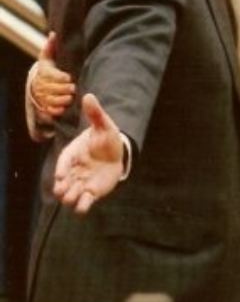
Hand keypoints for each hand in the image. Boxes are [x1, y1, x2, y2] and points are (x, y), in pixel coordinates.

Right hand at [32, 32, 75, 116]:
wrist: (39, 86)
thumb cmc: (48, 70)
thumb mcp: (48, 58)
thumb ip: (50, 47)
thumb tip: (53, 33)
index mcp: (43, 72)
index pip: (51, 75)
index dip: (60, 77)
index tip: (69, 78)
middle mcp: (41, 85)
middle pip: (51, 88)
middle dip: (63, 88)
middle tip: (73, 88)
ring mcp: (43, 97)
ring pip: (50, 99)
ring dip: (60, 99)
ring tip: (70, 98)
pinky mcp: (45, 107)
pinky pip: (49, 110)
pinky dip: (55, 110)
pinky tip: (63, 109)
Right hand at [53, 94, 123, 213]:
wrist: (117, 152)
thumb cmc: (106, 137)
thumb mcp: (104, 124)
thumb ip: (95, 113)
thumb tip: (88, 96)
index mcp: (73, 154)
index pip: (62, 163)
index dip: (60, 170)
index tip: (61, 176)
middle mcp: (74, 171)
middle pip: (61, 184)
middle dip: (62, 188)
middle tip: (66, 189)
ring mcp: (81, 183)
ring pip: (69, 196)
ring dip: (70, 198)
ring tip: (75, 196)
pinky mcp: (91, 192)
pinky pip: (83, 203)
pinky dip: (82, 205)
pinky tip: (87, 201)